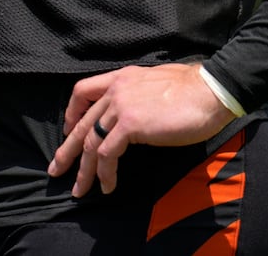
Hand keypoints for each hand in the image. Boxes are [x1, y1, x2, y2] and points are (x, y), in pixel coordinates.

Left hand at [45, 63, 235, 196]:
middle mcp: (117, 89)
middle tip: (56, 169)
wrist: (211, 90)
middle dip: (67, 149)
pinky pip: (106, 154)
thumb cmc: (195, 90)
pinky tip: (109, 185)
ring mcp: (121, 106)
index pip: (84, 90)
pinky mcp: (129, 125)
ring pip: (90, 142)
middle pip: (82, 122)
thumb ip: (140, 95)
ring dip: (83, 170)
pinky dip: (105, 173)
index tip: (70, 130)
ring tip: (80, 189)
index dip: (72, 113)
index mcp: (124, 77)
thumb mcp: (158, 84)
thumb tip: (139, 114)